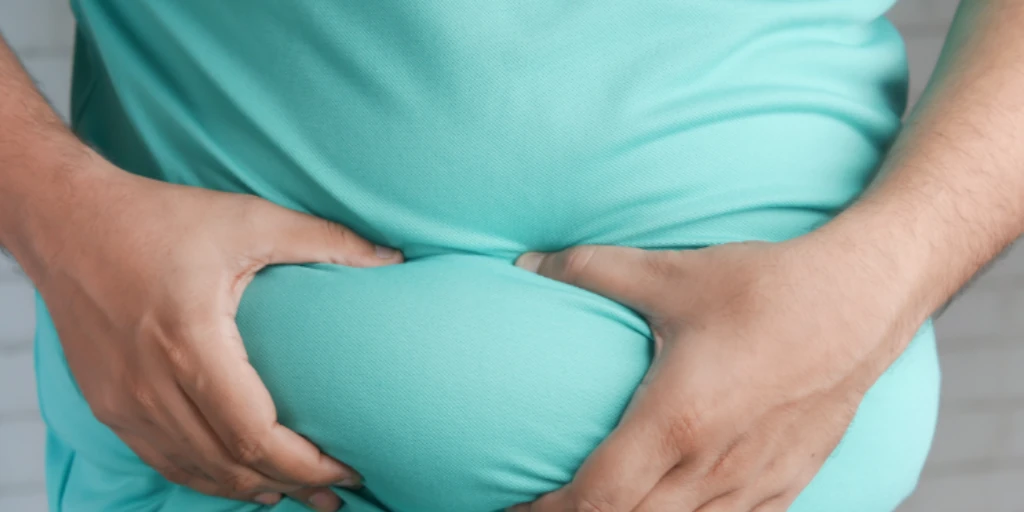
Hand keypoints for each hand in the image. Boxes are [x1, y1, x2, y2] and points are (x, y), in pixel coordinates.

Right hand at [29, 158, 402, 510]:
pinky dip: (205, 477)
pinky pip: (162, 459)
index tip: (347, 469)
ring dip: (249, 489)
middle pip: (229, 464)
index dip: (306, 464)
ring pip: (195, 470)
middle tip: (335, 495)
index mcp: (190, 341)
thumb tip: (392, 259)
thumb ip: (325, 240)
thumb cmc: (158, 218)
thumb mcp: (249, 219)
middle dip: (290, 486)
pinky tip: (238, 480)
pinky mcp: (107, 404)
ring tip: (296, 495)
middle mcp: (150, 383)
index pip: (255, 434)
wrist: (67, 222)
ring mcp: (122, 401)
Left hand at [511, 239, 916, 511]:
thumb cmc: (765, 287)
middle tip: (541, 509)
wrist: (863, 299)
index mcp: (678, 422)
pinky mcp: (787, 484)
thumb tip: (526, 262)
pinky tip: (667, 510)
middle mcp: (714, 467)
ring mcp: (754, 483)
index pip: (596, 499)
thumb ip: (589, 268)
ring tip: (597, 510)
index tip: (515, 506)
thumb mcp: (670, 273)